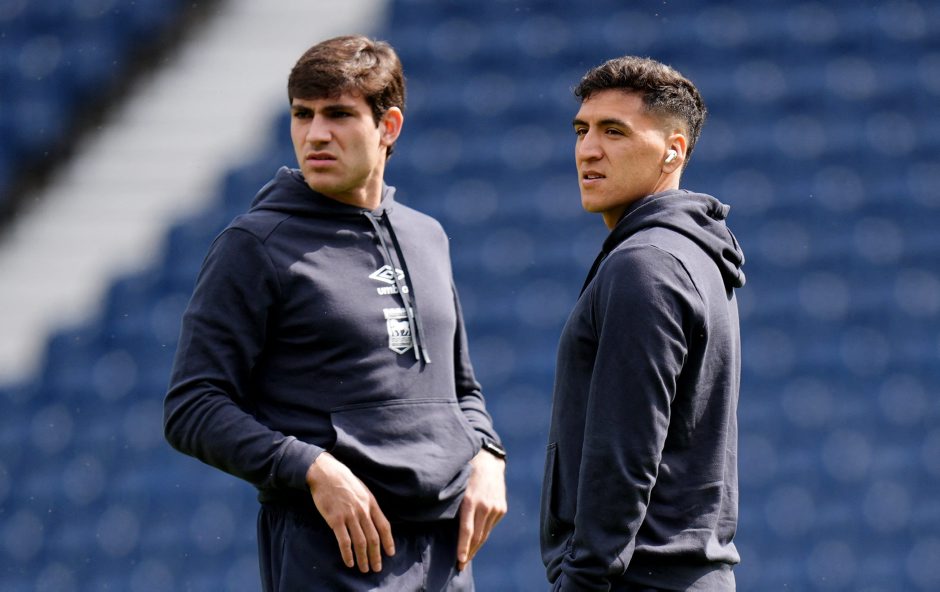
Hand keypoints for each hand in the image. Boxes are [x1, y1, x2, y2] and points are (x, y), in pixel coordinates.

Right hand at [306, 452, 394, 572]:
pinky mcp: (335, 519)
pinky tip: (349, 562)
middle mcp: (363, 510)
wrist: (326, 473)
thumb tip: (374, 521)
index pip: (384, 526)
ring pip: (360, 542)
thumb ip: (368, 505)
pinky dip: (347, 553)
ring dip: (363, 558)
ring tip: (364, 569)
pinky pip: (344, 541)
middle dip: (376, 555)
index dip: (388, 541)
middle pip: (373, 538)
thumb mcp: (362, 490)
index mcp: (371, 503)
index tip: (390, 553)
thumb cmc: (343, 481)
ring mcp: (349, 515)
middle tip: (377, 568)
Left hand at [456, 449, 506, 570]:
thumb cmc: (466, 473)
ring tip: (467, 558)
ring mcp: (495, 507)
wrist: (489, 460)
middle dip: (469, 553)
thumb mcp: (457, 486)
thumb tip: (441, 524)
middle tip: (461, 565)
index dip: (463, 547)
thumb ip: (453, 504)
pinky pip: (490, 526)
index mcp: (470, 500)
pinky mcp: (501, 508)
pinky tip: (476, 542)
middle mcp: (485, 505)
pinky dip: (483, 535)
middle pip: (477, 536)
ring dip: (476, 547)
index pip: (467, 530)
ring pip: (485, 534)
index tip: (459, 560)